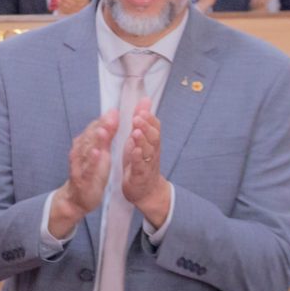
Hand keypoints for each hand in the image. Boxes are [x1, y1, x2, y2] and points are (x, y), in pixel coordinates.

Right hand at [49, 109, 117, 237]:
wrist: (76, 198)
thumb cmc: (89, 173)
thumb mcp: (99, 153)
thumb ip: (105, 136)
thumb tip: (112, 116)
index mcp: (85, 145)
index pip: (94, 128)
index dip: (105, 120)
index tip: (115, 111)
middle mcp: (80, 152)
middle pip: (91, 136)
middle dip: (102, 126)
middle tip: (112, 116)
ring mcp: (80, 165)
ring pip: (88, 150)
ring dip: (96, 140)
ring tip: (104, 130)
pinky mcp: (83, 179)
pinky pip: (88, 168)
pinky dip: (92, 160)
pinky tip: (98, 153)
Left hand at [118, 100, 171, 227]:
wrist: (146, 190)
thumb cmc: (141, 161)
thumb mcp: (140, 138)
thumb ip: (142, 120)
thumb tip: (145, 99)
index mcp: (151, 141)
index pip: (155, 127)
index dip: (149, 118)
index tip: (142, 109)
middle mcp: (152, 151)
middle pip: (153, 136)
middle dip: (146, 126)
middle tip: (138, 117)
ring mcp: (148, 163)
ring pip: (148, 150)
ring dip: (142, 140)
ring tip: (135, 132)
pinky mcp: (140, 175)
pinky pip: (141, 166)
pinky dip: (138, 158)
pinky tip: (135, 151)